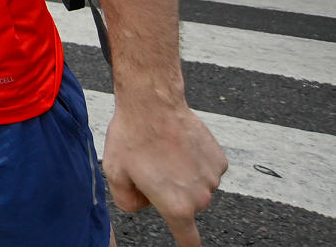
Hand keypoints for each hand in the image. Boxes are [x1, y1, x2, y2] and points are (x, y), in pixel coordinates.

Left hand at [104, 100, 226, 246]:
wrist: (153, 103)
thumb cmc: (132, 137)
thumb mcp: (115, 174)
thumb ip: (127, 202)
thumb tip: (143, 205)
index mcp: (176, 207)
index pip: (188, 240)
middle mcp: (200, 197)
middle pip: (185, 206)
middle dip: (170, 193)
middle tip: (151, 166)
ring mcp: (212, 178)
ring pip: (196, 187)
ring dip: (182, 176)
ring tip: (163, 151)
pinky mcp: (219, 160)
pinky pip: (205, 169)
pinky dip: (194, 161)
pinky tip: (179, 144)